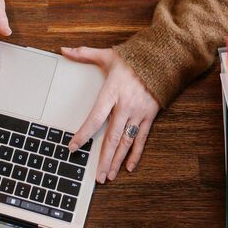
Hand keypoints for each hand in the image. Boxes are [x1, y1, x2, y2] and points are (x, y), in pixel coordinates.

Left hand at [60, 46, 160, 182]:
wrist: (163, 58)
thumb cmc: (133, 59)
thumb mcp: (108, 55)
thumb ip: (84, 54)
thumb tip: (64, 50)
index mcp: (112, 93)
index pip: (95, 118)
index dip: (84, 134)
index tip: (73, 147)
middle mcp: (125, 106)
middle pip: (112, 137)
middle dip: (104, 159)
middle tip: (97, 177)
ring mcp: (139, 113)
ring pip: (126, 142)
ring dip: (117, 160)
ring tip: (110, 176)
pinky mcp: (150, 116)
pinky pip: (142, 139)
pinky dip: (136, 154)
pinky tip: (129, 166)